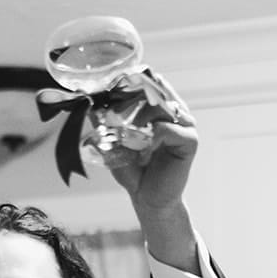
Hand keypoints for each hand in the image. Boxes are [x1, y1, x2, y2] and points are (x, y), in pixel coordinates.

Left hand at [107, 73, 196, 215]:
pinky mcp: (189, 140)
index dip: (130, 80)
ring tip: (128, 135)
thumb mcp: (112, 141)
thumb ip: (102, 121)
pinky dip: (151, 137)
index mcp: (160, 107)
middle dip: (131, 98)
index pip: (149, 80)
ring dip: (139, 117)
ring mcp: (185, 124)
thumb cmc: (134, 170)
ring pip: (160, 105)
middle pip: (154, 88)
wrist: (147, 198)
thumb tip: (86, 102)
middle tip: (113, 114)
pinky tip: (144, 152)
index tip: (109, 88)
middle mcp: (175, 111)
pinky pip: (166, 128)